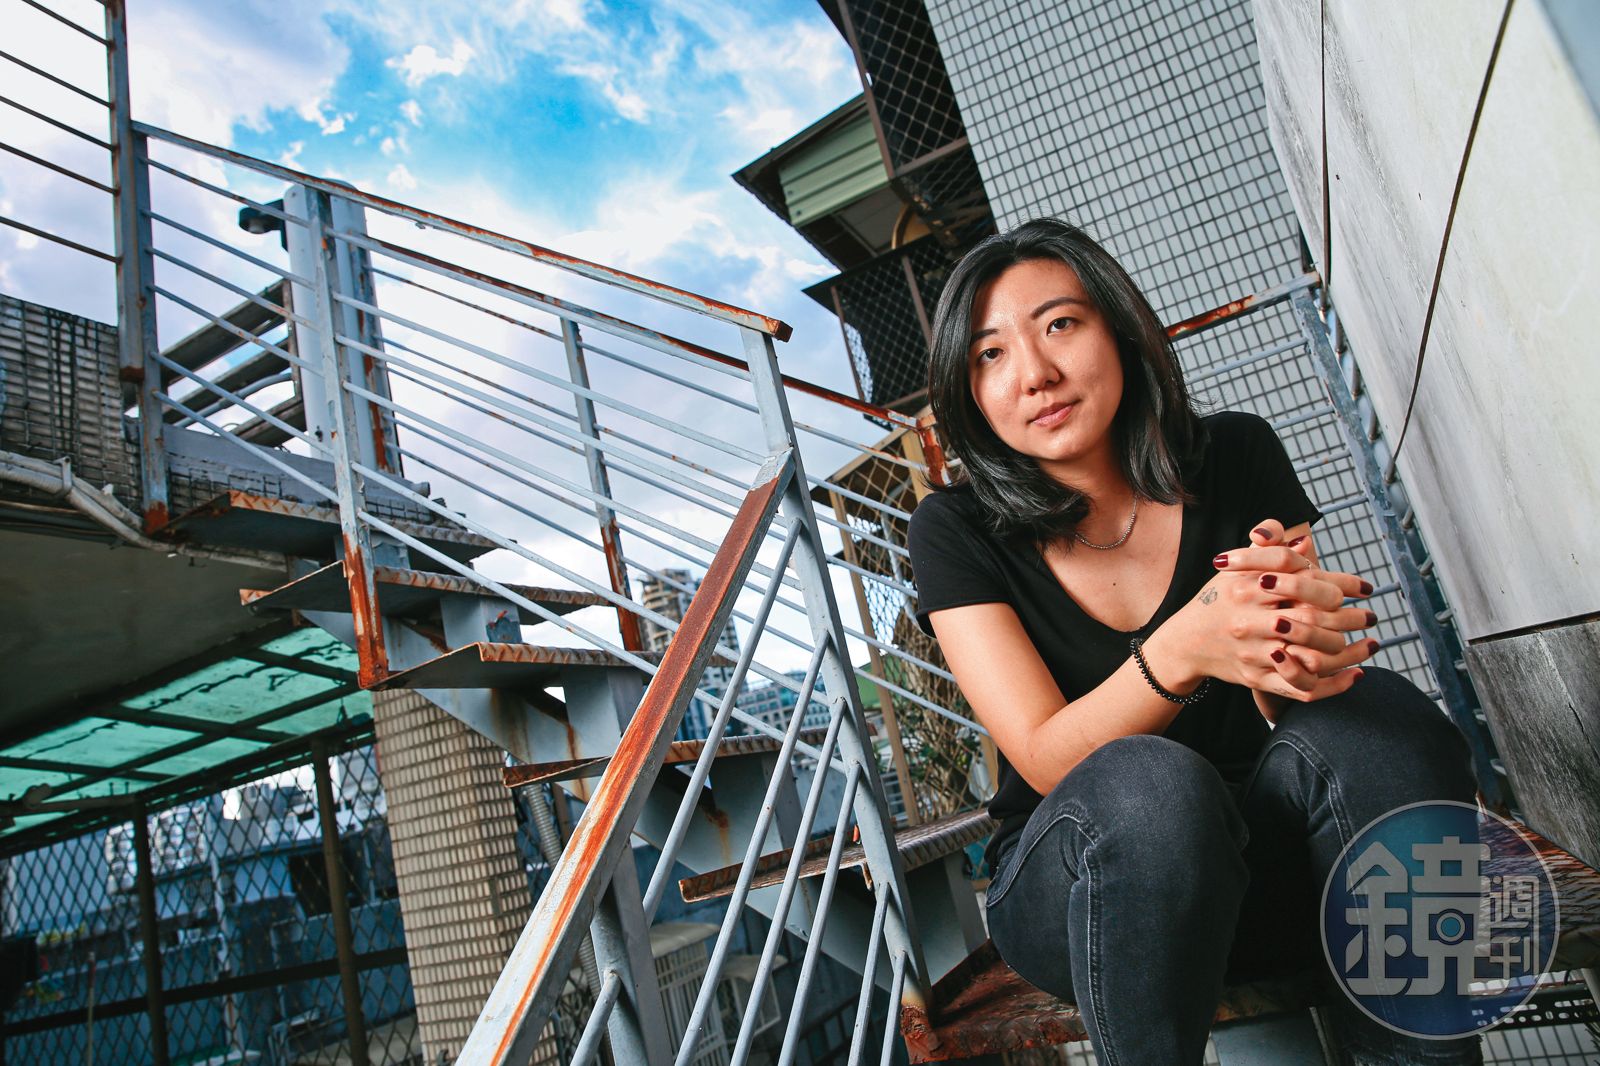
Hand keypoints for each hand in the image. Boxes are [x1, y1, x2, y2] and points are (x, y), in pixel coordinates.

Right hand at [1146, 519, 1377, 706]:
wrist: (1185, 643)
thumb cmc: (1218, 601)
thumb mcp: (1235, 569)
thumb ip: (1268, 550)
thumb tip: (1303, 541)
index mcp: (1245, 587)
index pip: (1301, 580)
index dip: (1338, 583)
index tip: (1363, 588)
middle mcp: (1247, 620)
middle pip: (1311, 619)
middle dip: (1348, 619)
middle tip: (1370, 618)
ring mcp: (1252, 651)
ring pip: (1310, 655)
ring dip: (1347, 653)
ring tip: (1369, 645)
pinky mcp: (1255, 678)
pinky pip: (1300, 686)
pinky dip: (1332, 685)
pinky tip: (1355, 675)